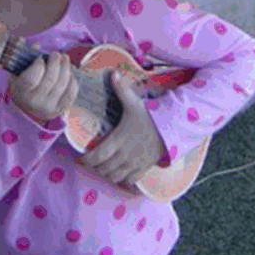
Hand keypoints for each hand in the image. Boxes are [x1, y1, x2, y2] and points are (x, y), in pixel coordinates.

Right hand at [10, 52, 78, 122]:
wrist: (29, 110)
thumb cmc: (24, 86)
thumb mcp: (18, 73)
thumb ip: (25, 58)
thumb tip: (36, 44)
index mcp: (21, 92)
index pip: (32, 77)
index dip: (39, 64)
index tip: (40, 58)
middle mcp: (35, 102)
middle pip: (51, 78)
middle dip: (56, 62)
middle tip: (56, 54)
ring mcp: (49, 107)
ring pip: (63, 83)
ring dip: (66, 66)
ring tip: (65, 58)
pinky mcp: (61, 110)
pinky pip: (72, 91)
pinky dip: (72, 79)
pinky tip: (69, 73)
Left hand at [77, 71, 166, 190]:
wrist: (172, 129)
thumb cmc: (151, 116)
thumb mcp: (134, 103)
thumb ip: (121, 89)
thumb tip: (113, 73)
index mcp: (119, 139)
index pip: (96, 156)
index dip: (86, 160)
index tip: (81, 158)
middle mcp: (125, 155)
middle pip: (103, 169)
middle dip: (95, 167)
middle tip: (92, 160)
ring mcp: (134, 164)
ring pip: (113, 177)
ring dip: (106, 174)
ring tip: (103, 166)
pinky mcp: (143, 169)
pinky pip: (128, 181)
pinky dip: (120, 180)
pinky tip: (118, 172)